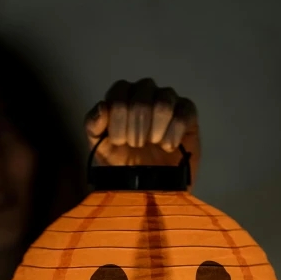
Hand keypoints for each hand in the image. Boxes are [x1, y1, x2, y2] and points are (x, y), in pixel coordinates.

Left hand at [85, 78, 199, 185]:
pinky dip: (174, 133)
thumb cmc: (123, 165)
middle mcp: (144, 92)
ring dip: (155, 131)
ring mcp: (167, 99)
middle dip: (136, 128)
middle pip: (141, 96)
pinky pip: (184, 112)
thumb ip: (93, 127)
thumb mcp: (100, 149)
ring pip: (163, 102)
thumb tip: (102, 107)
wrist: (148, 188)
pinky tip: (168, 147)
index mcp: (121, 97)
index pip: (119, 91)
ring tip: (153, 146)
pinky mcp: (187, 112)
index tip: (120, 141)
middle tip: (136, 146)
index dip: (118, 119)